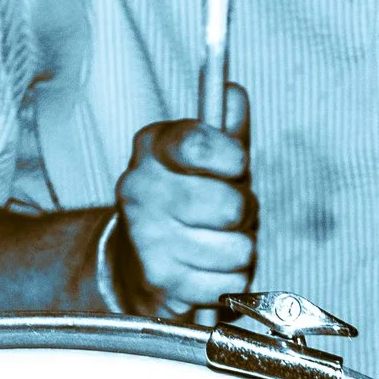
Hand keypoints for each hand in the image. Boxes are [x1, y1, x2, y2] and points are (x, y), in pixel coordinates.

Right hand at [109, 84, 253, 318]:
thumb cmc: (184, 198)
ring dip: (239, 248)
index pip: (200, 144)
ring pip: (237, 248)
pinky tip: (208, 269)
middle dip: (243, 211)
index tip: (236, 165)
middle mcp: (140, 188)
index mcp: (153, 147)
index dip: (231, 158)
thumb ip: (226, 124)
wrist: (134, 260)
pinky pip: (231, 283)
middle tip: (229, 212)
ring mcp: (147, 236)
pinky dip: (230, 280)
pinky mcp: (161, 280)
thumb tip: (234, 95)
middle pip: (229, 204)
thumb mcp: (204, 155)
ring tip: (217, 240)